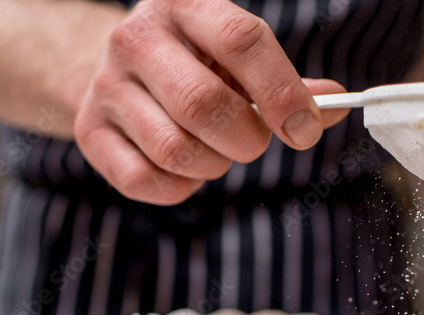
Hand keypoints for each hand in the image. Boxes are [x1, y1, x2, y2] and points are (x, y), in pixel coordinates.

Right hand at [73, 0, 349, 204]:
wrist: (118, 69)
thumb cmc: (196, 64)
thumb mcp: (239, 59)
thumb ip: (288, 84)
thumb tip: (334, 106)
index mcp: (185, 4)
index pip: (240, 39)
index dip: (281, 91)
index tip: (304, 130)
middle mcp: (137, 37)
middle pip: (204, 103)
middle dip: (246, 139)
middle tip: (254, 144)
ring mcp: (106, 84)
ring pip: (175, 149)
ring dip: (213, 166)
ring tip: (215, 152)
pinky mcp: (89, 130)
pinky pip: (144, 180)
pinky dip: (178, 188)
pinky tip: (184, 169)